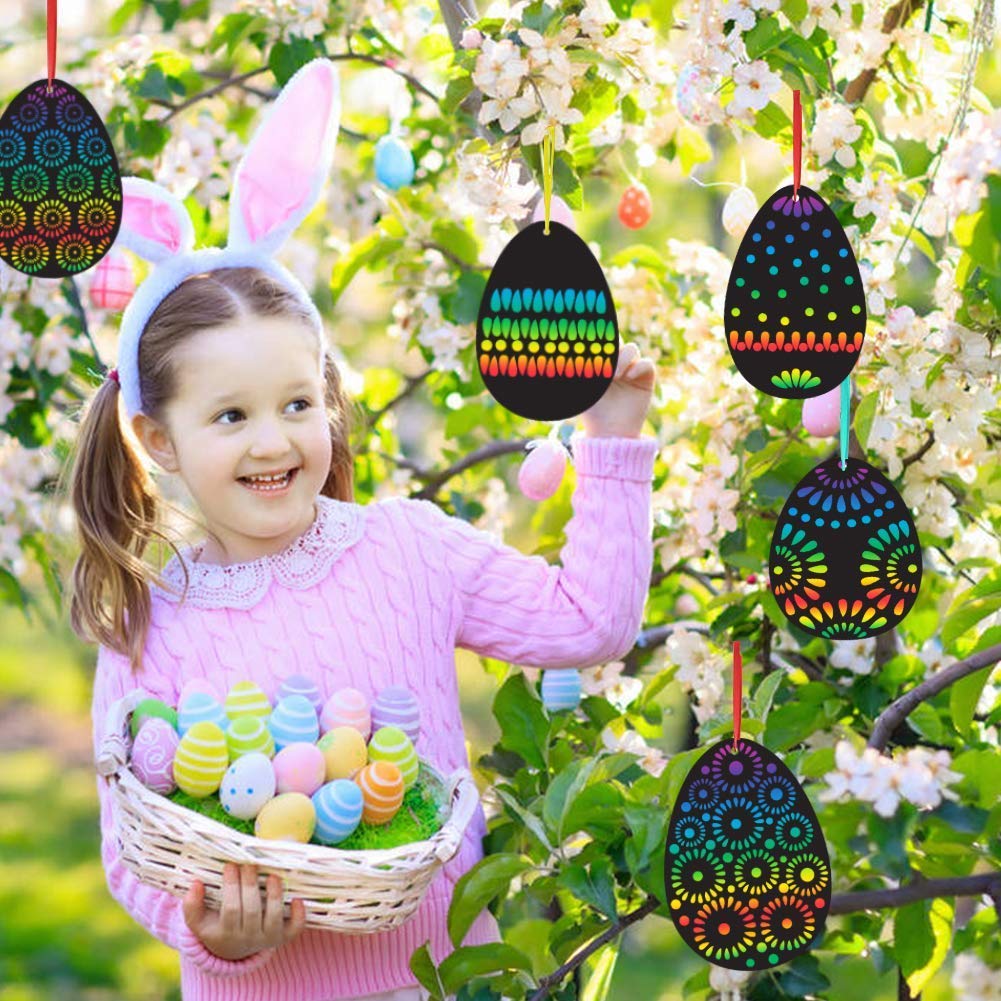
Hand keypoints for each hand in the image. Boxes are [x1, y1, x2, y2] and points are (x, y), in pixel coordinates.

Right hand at [183, 862, 306, 960]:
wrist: (234, 949)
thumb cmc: (216, 926)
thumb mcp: (198, 921)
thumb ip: (191, 905)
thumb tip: (195, 884)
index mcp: (226, 934)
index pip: (230, 910)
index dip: (231, 887)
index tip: (230, 865)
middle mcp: (248, 939)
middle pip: (251, 912)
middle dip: (250, 886)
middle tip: (249, 864)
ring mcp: (268, 938)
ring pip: (273, 919)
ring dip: (274, 897)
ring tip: (273, 876)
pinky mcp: (283, 937)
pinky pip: (294, 930)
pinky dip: (299, 917)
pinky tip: (298, 899)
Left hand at [579, 341, 656, 438]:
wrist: (609, 431)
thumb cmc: (592, 411)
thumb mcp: (581, 389)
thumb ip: (576, 370)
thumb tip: (561, 357)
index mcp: (602, 362)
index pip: (603, 342)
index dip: (601, 337)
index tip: (594, 343)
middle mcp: (617, 363)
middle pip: (619, 341)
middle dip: (613, 344)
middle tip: (603, 355)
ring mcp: (632, 370)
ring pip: (632, 349)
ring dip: (624, 358)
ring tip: (615, 375)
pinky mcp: (645, 379)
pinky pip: (646, 364)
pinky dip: (638, 367)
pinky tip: (628, 377)